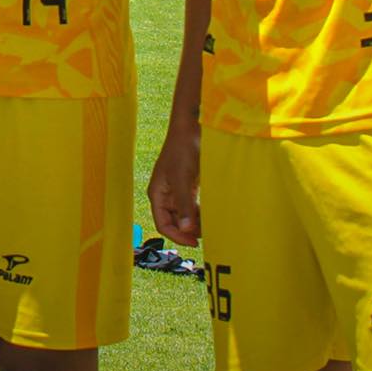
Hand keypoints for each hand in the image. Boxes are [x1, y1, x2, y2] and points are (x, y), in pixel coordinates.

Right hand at [147, 122, 201, 246]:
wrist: (193, 128)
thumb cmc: (183, 149)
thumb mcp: (183, 179)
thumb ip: (184, 205)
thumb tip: (187, 230)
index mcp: (157, 194)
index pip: (163, 224)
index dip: (178, 236)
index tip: (195, 243)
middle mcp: (166, 195)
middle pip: (175, 222)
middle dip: (190, 230)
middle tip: (208, 234)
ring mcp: (179, 190)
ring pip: (187, 215)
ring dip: (198, 222)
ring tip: (213, 223)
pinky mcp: (191, 185)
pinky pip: (195, 205)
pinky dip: (203, 211)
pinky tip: (214, 212)